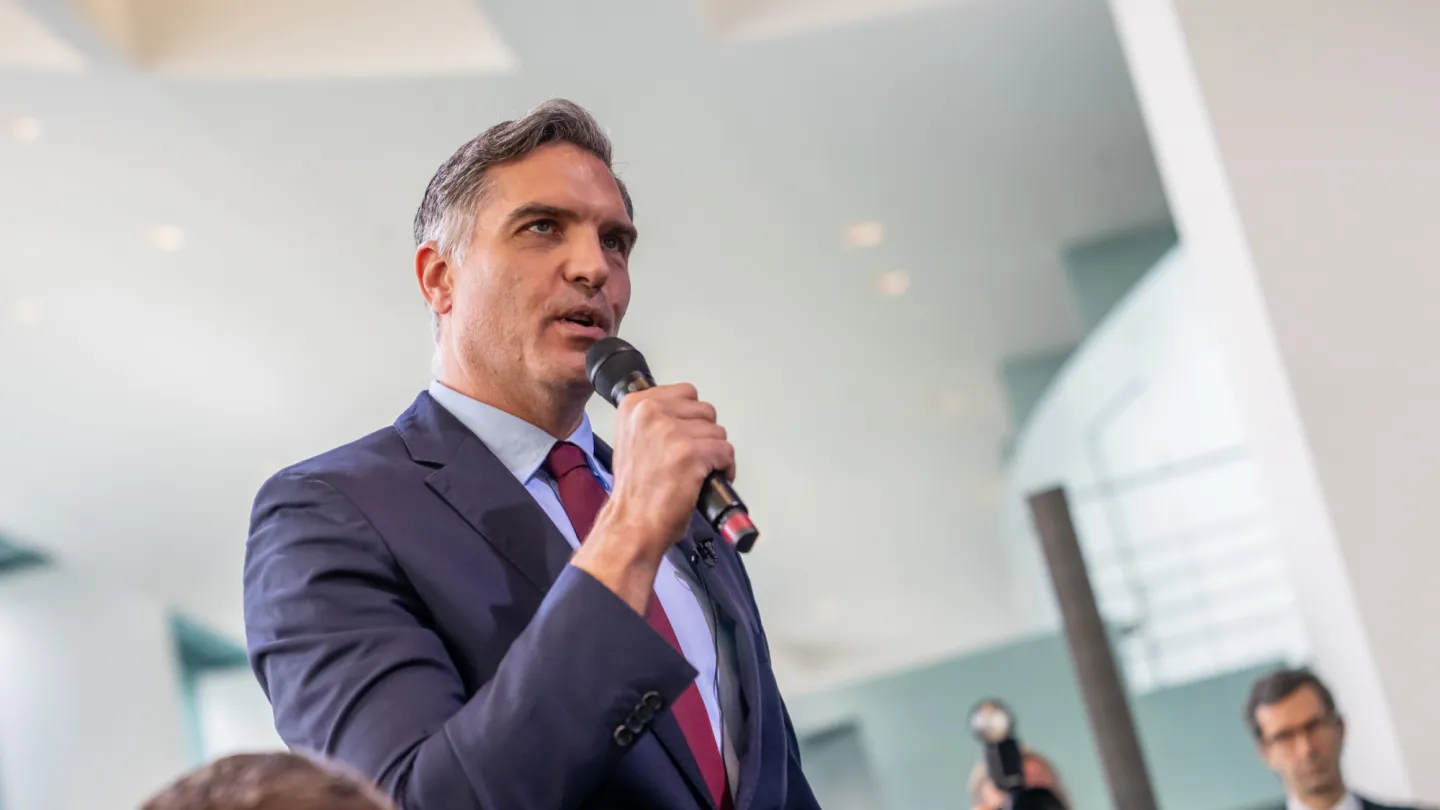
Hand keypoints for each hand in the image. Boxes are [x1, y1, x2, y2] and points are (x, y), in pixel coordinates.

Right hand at [571, 383, 733, 612]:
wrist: (632, 524)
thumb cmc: (634, 493)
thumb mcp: (632, 439)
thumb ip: (654, 420)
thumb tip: (684, 414)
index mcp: (634, 405)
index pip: (686, 392)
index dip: (691, 418)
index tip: (685, 435)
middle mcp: (650, 413)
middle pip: (705, 410)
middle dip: (705, 435)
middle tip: (693, 457)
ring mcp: (671, 432)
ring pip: (718, 431)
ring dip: (715, 453)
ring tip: (699, 471)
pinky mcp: (691, 453)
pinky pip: (726, 451)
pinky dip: (725, 468)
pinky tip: (708, 479)